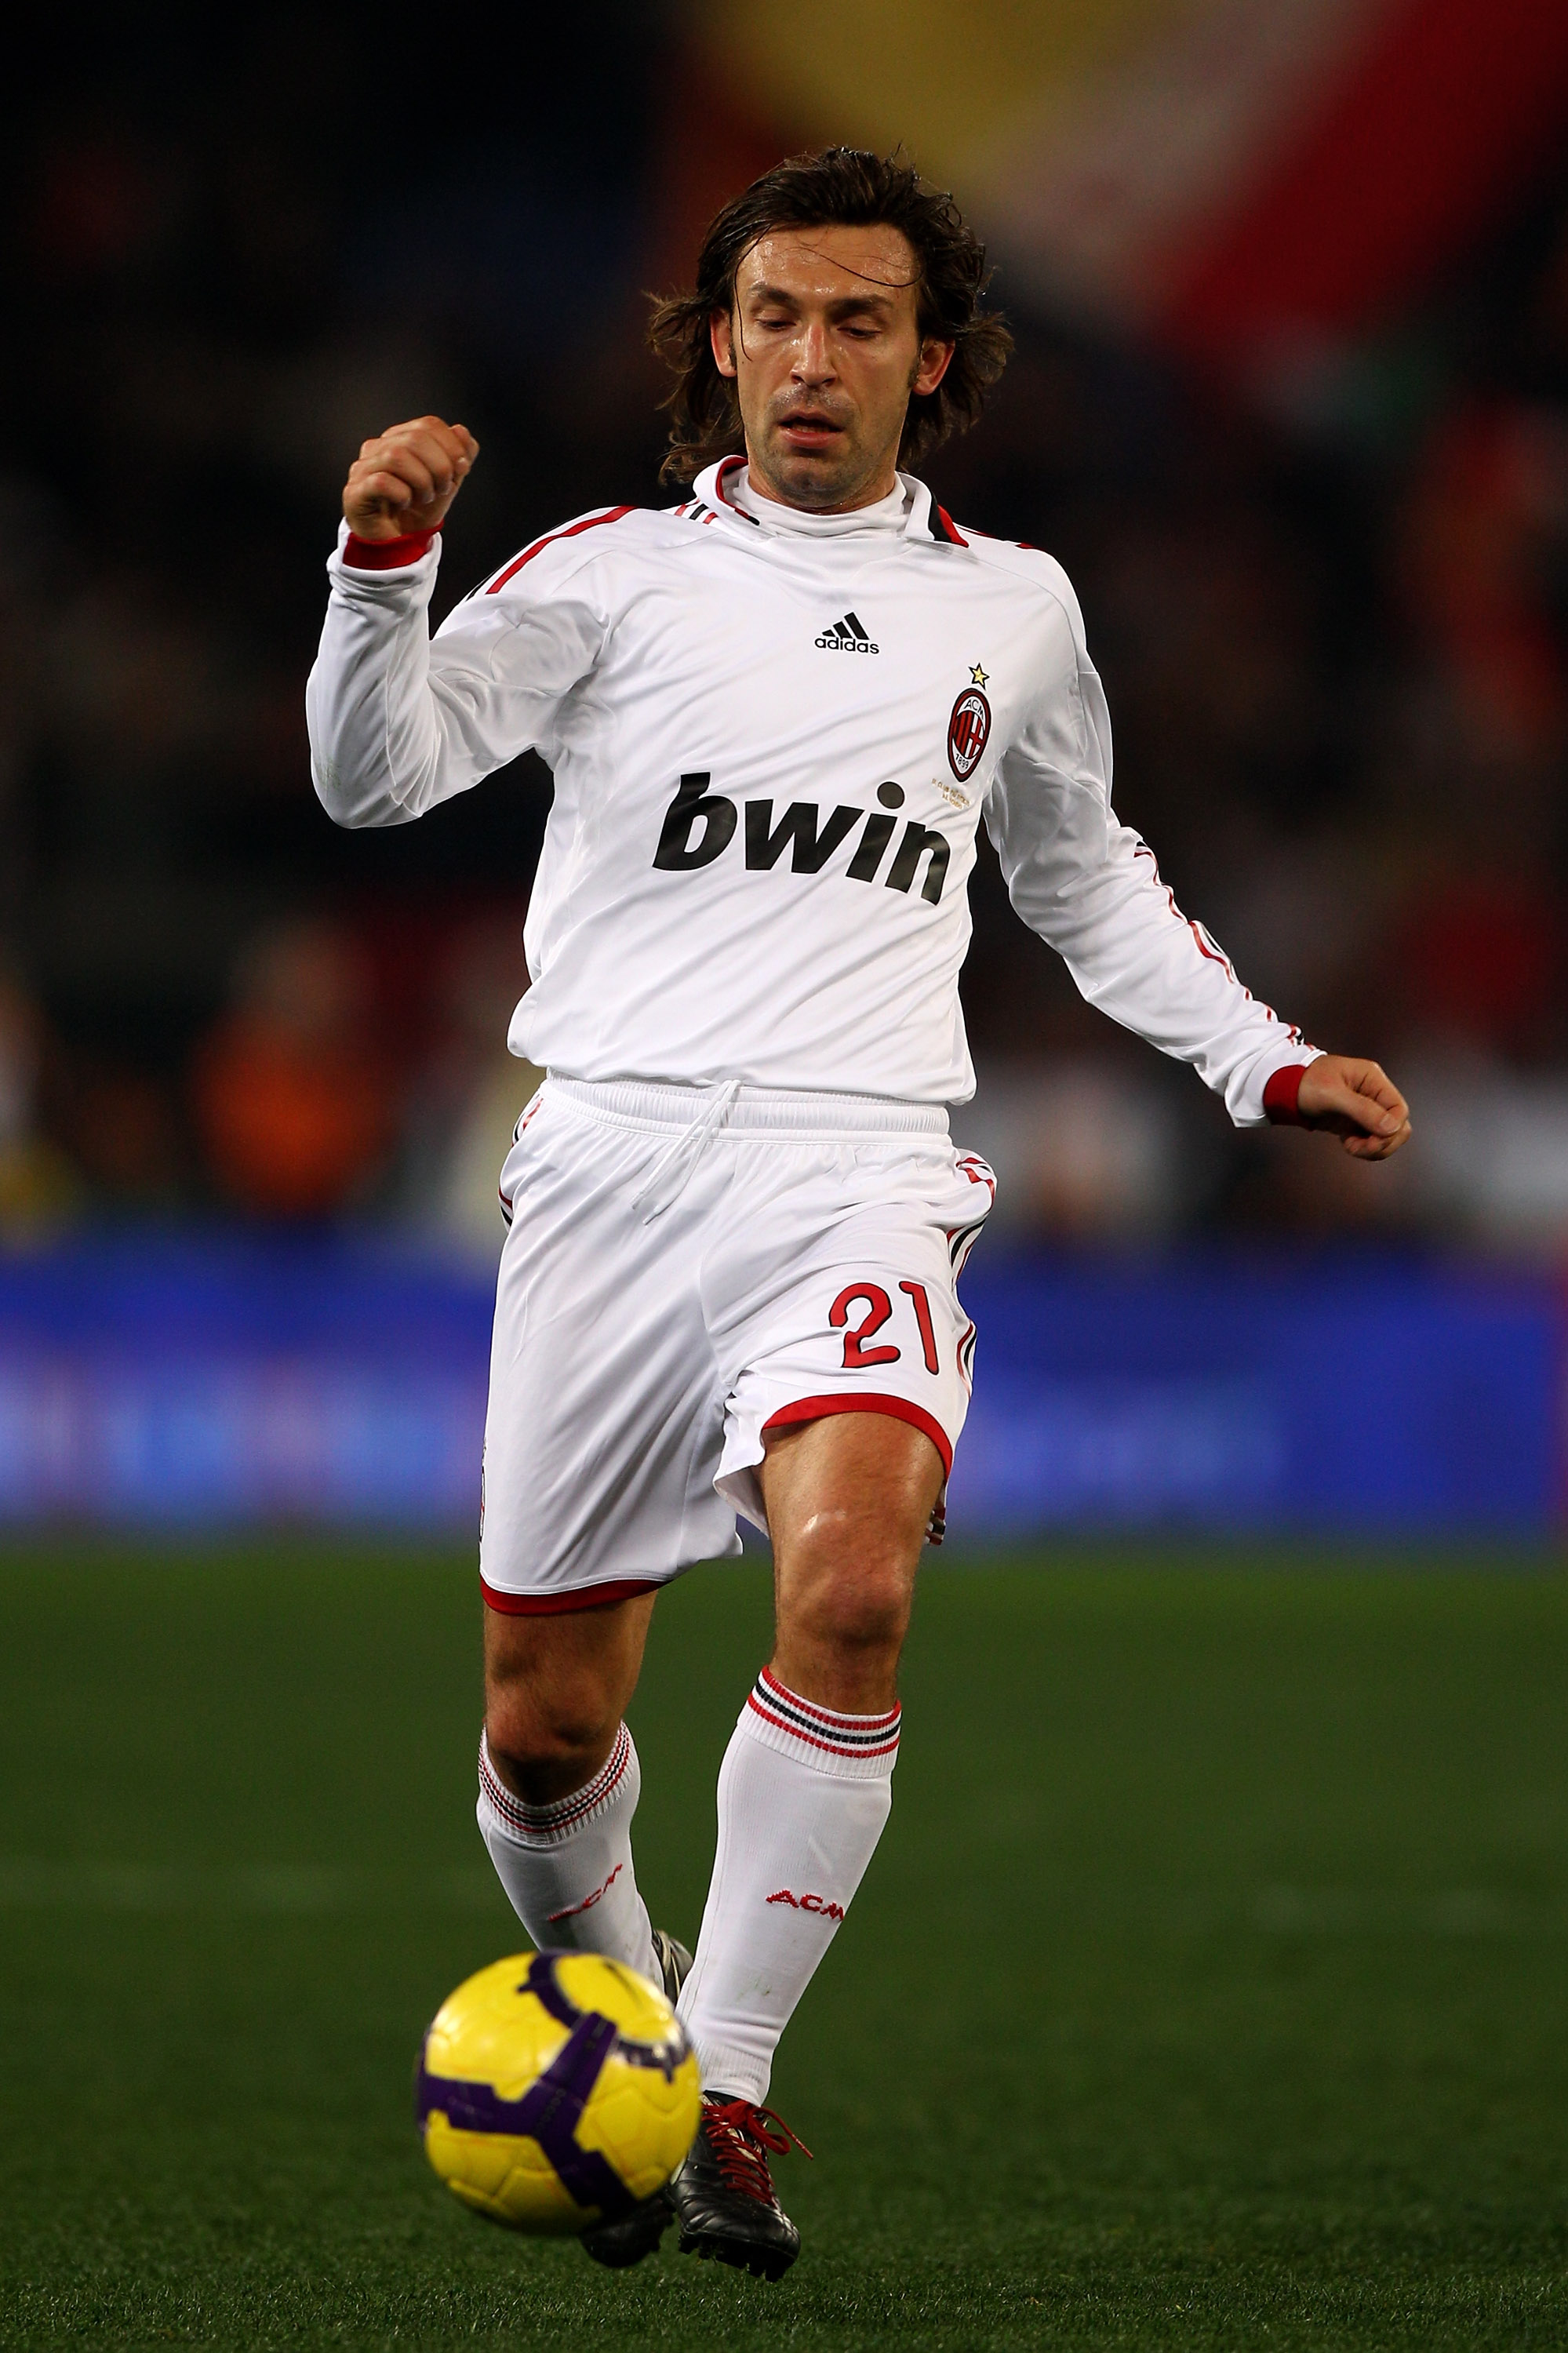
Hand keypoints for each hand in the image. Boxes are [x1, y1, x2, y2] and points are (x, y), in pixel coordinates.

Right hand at [342, 415, 477, 541]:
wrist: (399, 544)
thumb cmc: (418, 511)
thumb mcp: (448, 483)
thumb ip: (458, 457)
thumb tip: (462, 432)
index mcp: (399, 439)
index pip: (428, 424)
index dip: (451, 445)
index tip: (462, 469)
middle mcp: (378, 448)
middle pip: (415, 438)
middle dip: (440, 466)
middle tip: (442, 488)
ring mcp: (363, 468)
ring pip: (396, 457)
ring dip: (422, 481)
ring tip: (425, 498)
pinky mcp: (355, 491)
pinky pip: (381, 482)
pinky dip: (402, 495)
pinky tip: (405, 504)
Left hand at [1297, 1054, 1410, 1158]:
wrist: (1282, 1088)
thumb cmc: (1304, 1082)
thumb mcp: (1332, 1094)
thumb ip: (1362, 1110)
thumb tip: (1391, 1128)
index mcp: (1373, 1079)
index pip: (1399, 1110)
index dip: (1391, 1129)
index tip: (1371, 1140)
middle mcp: (1374, 1093)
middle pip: (1398, 1126)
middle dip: (1383, 1142)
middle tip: (1359, 1147)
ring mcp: (1366, 1109)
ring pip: (1387, 1136)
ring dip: (1373, 1148)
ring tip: (1350, 1146)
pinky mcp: (1356, 1122)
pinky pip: (1372, 1140)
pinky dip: (1364, 1148)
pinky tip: (1347, 1144)